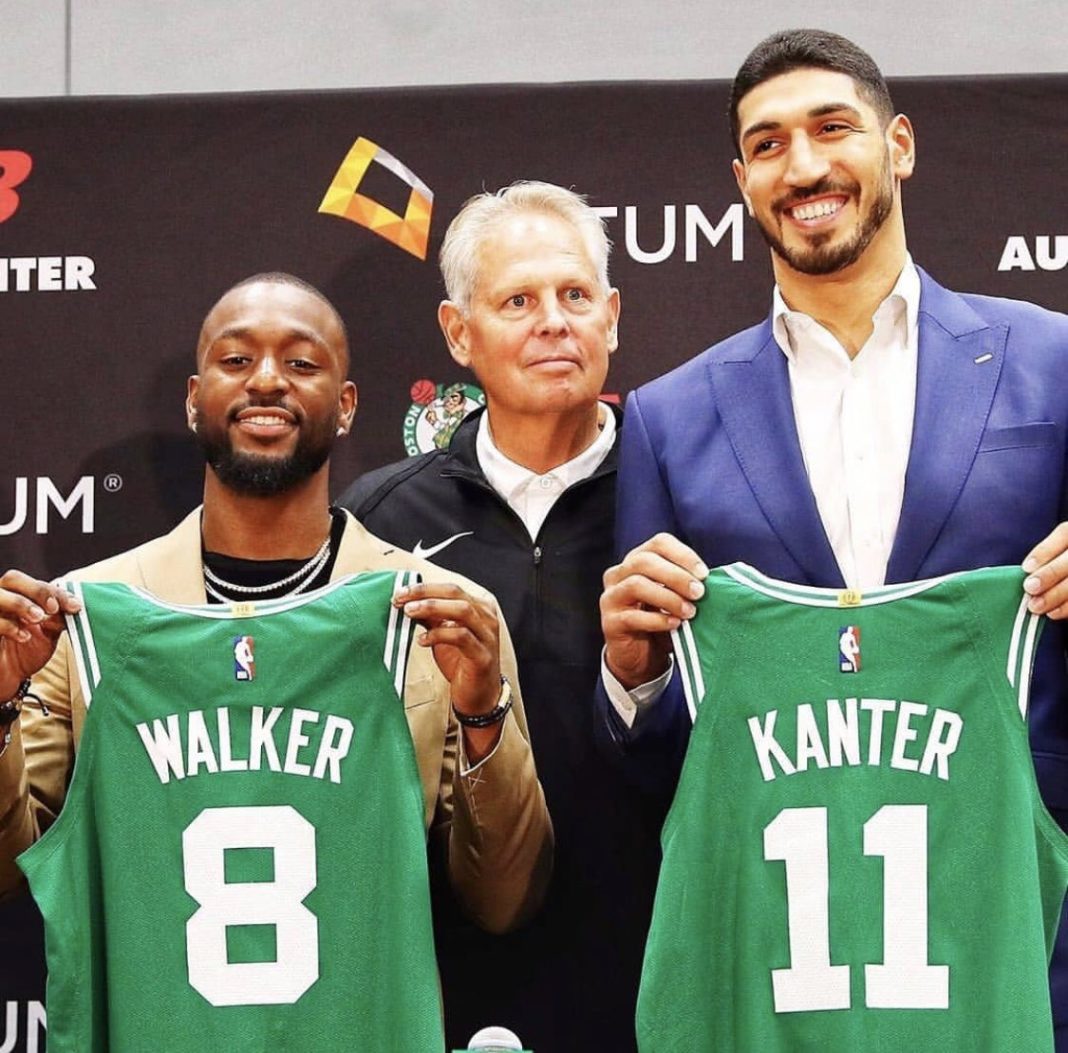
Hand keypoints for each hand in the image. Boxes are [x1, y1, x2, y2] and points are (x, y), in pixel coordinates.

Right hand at [0, 570, 80, 698]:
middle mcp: (3, 599)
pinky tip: (24, 636)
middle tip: (53, 608)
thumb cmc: (27, 651)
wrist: (10, 677)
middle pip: (13, 578)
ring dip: (21, 604)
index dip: (57, 592)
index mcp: (20, 595)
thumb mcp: (49, 633)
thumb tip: (75, 606)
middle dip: (37, 590)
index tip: (75, 606)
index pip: (37, 583)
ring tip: (38, 618)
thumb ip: (59, 618)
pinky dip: (8, 625)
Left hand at [394, 582, 501, 715]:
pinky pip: (462, 637)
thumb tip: (407, 602)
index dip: (424, 587)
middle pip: (456, 593)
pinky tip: (422, 639)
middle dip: (425, 593)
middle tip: (401, 598)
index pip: (450, 588)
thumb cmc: (462, 661)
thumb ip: (431, 617)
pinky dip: (439, 635)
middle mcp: (486, 617)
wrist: (479, 694)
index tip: (400, 592)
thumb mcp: (443, 633)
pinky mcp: (482, 656)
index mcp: (479, 607)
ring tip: (409, 612)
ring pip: (462, 610)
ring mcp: (487, 636)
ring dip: (432, 608)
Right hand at [600, 533, 707, 690]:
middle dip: (676, 576)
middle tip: (699, 593)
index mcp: (637, 561)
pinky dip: (658, 619)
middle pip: (645, 561)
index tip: (704, 574)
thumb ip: (688, 585)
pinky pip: (632, 616)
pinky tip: (675, 624)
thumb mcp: (675, 597)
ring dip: (668, 597)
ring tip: (690, 612)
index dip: (683, 554)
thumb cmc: (662, 620)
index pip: (659, 543)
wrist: (640, 657)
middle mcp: (619, 574)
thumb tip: (715, 580)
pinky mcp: (609, 622)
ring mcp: (611, 597)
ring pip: (636, 585)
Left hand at [1023, 522, 1067, 617]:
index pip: (1064, 534)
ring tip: (1036, 606)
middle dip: (1050, 574)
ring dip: (1057, 595)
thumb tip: (1025, 572)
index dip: (1045, 551)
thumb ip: (1047, 554)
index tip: (1026, 568)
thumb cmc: (1062, 559)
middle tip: (1030, 588)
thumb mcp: (1059, 548)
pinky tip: (1054, 613)